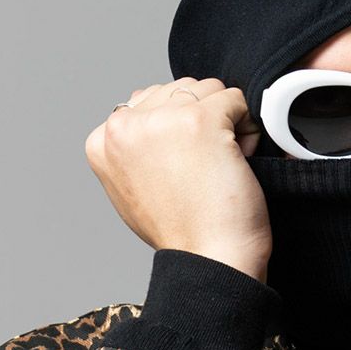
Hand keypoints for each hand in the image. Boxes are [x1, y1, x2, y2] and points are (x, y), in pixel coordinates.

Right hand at [85, 77, 270, 282]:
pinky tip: (240, 159)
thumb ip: (136, 147)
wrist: (210, 259)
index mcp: (102, 141)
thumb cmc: (184, 232)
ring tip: (222, 165)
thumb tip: (153, 116)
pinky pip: (236, 99)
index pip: (149, 100)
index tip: (183, 168)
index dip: (178, 130)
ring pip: (208, 90)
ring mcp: (161, 120)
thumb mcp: (135, 188)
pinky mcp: (199, 120)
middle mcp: (124, 126)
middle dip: (202, 122)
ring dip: (227, 123)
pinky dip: (248, 128)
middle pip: (179, 90)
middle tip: (206, 168)